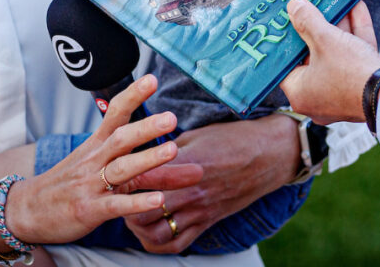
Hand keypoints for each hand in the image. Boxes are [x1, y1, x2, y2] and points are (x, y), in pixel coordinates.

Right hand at [0, 75, 200, 247]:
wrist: (27, 210)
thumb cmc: (68, 184)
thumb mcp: (99, 166)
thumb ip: (141, 162)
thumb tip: (184, 158)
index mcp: (96, 144)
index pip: (114, 113)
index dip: (133, 96)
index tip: (152, 79)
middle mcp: (95, 160)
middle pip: (121, 139)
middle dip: (147, 127)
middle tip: (172, 118)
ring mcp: (91, 185)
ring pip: (121, 169)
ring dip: (147, 159)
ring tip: (173, 150)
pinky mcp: (88, 211)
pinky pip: (115, 205)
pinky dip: (136, 203)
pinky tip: (158, 200)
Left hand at [122, 111, 299, 252]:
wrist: (268, 154)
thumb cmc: (232, 137)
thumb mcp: (195, 135)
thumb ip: (167, 149)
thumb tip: (143, 154)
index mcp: (183, 164)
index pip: (139, 176)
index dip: (120, 175)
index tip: (110, 170)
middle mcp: (189, 191)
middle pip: (141, 209)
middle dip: (123, 204)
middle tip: (115, 195)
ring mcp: (199, 210)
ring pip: (155, 232)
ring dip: (137, 226)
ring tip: (130, 214)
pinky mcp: (208, 222)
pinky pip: (177, 244)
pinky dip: (159, 243)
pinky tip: (151, 232)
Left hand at [280, 0, 379, 125]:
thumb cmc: (350, 74)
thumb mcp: (325, 40)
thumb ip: (307, 21)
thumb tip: (294, 6)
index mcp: (300, 92)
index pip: (286, 64)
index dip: (287, 41)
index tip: (289, 21)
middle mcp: (318, 97)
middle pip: (314, 56)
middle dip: (318, 28)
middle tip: (314, 7)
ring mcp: (341, 93)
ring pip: (337, 54)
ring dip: (339, 28)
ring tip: (337, 2)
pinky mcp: (361, 87)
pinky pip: (354, 57)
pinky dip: (355, 35)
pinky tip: (357, 8)